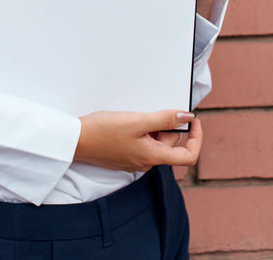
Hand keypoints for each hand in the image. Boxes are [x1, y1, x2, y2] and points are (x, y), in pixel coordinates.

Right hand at [73, 110, 201, 171]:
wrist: (76, 140)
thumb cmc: (104, 131)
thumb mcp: (137, 120)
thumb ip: (165, 119)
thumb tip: (188, 118)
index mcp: (154, 157)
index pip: (189, 156)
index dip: (196, 138)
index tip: (193, 120)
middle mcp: (147, 162)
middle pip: (170, 144)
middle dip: (167, 125)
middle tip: (153, 110)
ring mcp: (135, 159)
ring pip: (155, 142)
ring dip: (153, 126)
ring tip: (136, 114)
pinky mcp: (125, 154)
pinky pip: (142, 142)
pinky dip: (141, 130)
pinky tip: (128, 120)